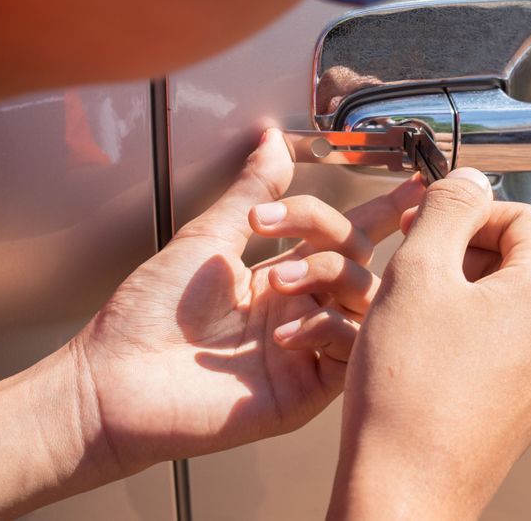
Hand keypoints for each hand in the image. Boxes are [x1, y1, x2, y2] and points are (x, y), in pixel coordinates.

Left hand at [71, 128, 424, 476]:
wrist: (115, 379)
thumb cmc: (148, 313)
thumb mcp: (207, 237)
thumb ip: (253, 190)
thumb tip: (272, 140)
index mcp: (281, 275)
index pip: (347, 237)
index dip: (385, 211)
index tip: (415, 184)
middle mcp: (302, 309)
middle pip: (361, 258)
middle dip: (333, 232)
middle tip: (285, 225)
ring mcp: (307, 348)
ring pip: (364, 301)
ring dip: (329, 276)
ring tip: (278, 283)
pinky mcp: (306, 390)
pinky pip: (350, 351)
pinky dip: (328, 330)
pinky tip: (285, 331)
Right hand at [328, 168, 530, 520]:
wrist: (406, 491)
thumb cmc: (407, 387)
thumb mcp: (418, 272)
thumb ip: (447, 209)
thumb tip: (471, 178)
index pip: (522, 217)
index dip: (468, 214)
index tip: (424, 230)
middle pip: (518, 262)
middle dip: (463, 256)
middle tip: (411, 275)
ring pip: (508, 307)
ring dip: (462, 297)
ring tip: (412, 320)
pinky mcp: (529, 409)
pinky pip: (504, 350)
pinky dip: (468, 339)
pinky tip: (425, 359)